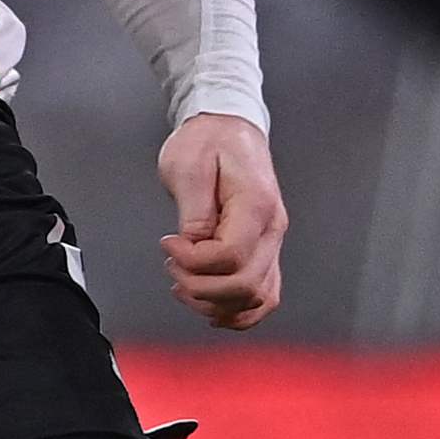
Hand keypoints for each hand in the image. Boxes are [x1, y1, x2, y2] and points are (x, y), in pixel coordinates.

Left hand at [157, 113, 284, 329]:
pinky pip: (263, 294)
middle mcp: (272, 229)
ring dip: (216, 303)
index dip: (192, 261)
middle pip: (245, 286)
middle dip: (199, 287)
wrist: (229, 129)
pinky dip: (238, 309)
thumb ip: (193, 212)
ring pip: (258, 298)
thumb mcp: (187, 168)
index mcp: (256, 206)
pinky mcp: (264, 250)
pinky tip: (209, 304)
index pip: (230, 257)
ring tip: (184, 285)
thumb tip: (193, 247)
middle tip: (172, 266)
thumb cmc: (206, 143)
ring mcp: (272, 242)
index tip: (167, 243)